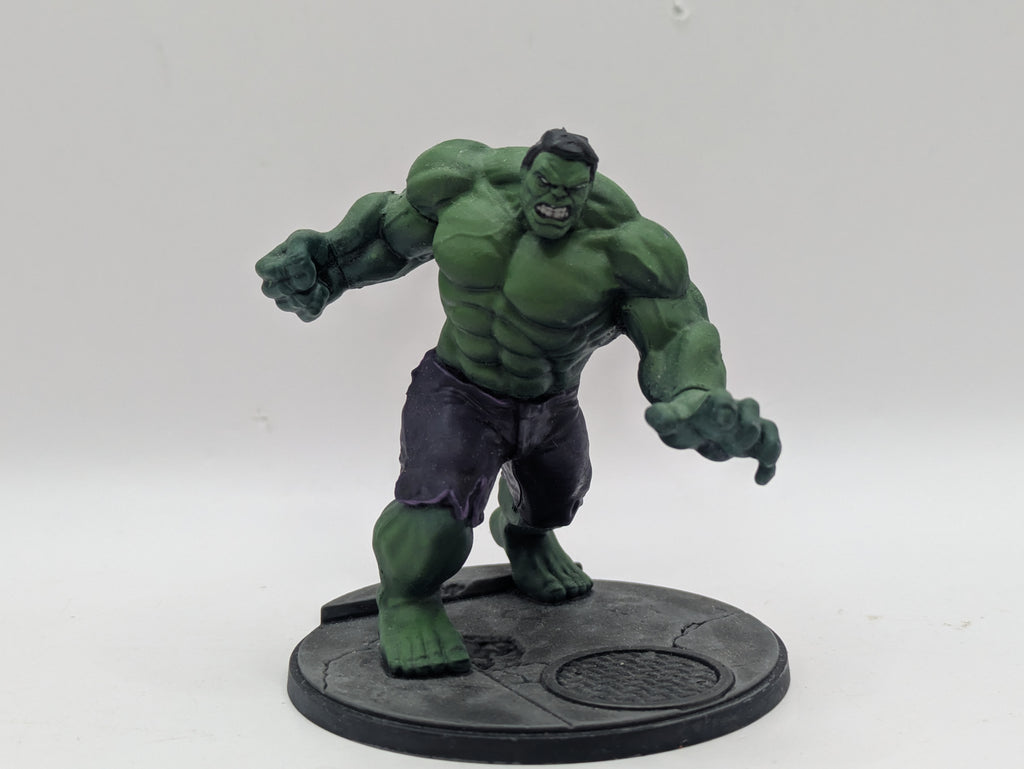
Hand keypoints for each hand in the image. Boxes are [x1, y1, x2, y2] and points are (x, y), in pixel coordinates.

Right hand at [255, 230, 331, 321]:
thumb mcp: (303, 241)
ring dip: (308, 292)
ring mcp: (287, 300)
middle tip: (310, 274)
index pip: (263, 271)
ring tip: (319, 282)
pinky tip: (324, 292)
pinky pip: (306, 315)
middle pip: (269, 291)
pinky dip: (319, 303)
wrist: (338, 259)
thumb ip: (295, 257)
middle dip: (293, 282)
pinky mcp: (303, 311)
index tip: (303, 261)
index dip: (283, 269)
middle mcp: (274, 284)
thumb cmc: (316, 247)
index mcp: (269, 265)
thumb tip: (299, 279)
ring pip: (288, 305)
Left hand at [644, 388, 780, 484]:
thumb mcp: (669, 419)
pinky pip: (769, 449)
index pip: (722, 399)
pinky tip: (759, 480)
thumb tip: (651, 415)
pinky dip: (769, 464)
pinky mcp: (754, 443)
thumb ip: (662, 417)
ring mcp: (747, 425)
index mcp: (712, 403)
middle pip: (750, 409)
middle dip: (748, 425)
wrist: (697, 421)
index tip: (723, 421)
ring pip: (767, 427)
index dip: (725, 408)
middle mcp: (735, 411)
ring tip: (764, 458)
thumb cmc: (683, 420)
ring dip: (768, 442)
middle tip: (740, 443)